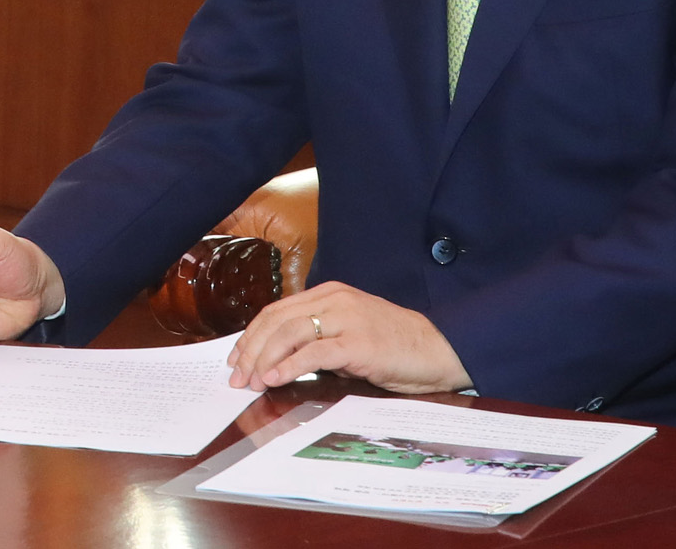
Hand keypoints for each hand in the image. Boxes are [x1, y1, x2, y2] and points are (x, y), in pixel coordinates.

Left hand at [227, 281, 471, 393]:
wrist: (439, 349)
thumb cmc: (394, 346)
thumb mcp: (349, 333)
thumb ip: (318, 338)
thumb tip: (279, 360)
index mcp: (329, 294)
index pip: (277, 310)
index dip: (251, 334)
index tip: (236, 359)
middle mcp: (334, 300)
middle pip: (276, 320)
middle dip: (250, 349)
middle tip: (236, 376)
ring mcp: (347, 319)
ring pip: (289, 333)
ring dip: (263, 358)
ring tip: (251, 381)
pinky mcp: (358, 343)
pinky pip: (314, 352)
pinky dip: (289, 365)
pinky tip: (274, 378)